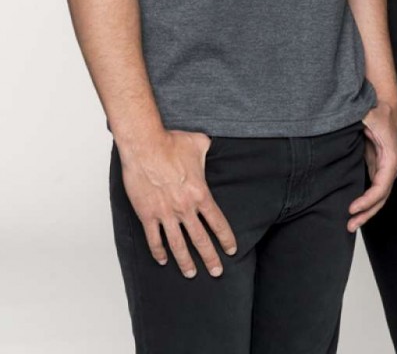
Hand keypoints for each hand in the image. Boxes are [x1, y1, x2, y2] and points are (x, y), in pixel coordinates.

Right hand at [118, 129, 236, 277]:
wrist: (145, 146)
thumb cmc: (170, 143)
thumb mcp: (199, 143)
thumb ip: (209, 148)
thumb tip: (213, 145)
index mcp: (200, 193)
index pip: (217, 222)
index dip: (226, 238)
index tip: (231, 250)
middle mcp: (185, 208)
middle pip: (200, 239)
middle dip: (210, 258)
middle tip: (216, 271)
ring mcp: (165, 213)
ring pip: (178, 245)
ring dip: (185, 262)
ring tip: (191, 274)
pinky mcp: (147, 214)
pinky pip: (153, 239)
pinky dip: (158, 252)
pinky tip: (162, 260)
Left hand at [347, 102, 396, 231]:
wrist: (385, 105)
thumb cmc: (378, 111)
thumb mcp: (369, 116)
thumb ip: (360, 123)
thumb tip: (342, 126)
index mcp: (390, 159)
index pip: (381, 186)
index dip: (368, 200)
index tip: (352, 208)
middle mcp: (389, 168)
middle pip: (381, 198)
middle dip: (366, 213)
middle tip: (349, 225)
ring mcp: (383, 169)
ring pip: (378, 197)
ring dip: (366, 212)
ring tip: (350, 224)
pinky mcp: (375, 167)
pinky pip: (372, 189)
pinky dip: (364, 201)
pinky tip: (353, 209)